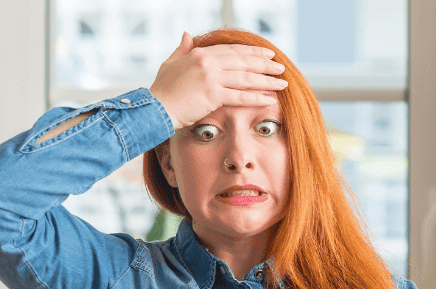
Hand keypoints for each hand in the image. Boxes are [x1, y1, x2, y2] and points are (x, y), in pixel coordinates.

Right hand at [148, 32, 287, 129]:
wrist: (154, 108)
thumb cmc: (161, 89)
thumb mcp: (170, 64)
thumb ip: (181, 48)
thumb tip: (186, 34)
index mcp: (200, 53)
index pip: (233, 50)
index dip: (252, 52)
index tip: (268, 54)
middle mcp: (208, 62)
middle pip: (244, 62)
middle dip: (265, 64)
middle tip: (281, 68)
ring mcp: (211, 78)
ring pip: (246, 78)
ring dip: (266, 81)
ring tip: (282, 83)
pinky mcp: (213, 95)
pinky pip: (240, 96)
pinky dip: (256, 98)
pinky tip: (269, 99)